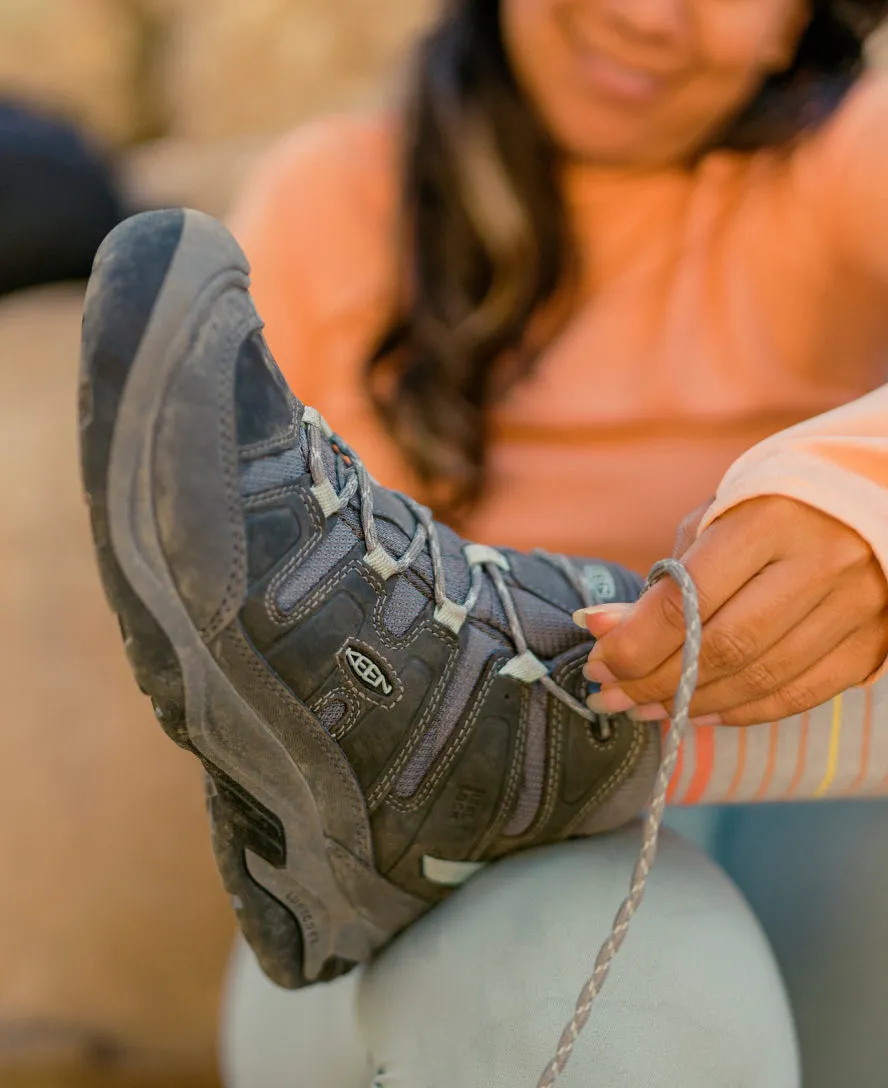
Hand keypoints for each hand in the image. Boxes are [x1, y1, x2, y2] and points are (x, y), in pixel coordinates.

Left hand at [577, 496, 887, 726]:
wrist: (876, 502)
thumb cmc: (778, 507)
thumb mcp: (719, 518)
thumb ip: (667, 575)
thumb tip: (606, 629)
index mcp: (771, 521)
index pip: (689, 599)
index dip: (635, 640)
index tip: (599, 658)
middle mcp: (819, 565)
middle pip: (722, 648)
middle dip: (653, 680)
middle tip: (609, 693)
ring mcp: (855, 609)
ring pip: (758, 679)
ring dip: (689, 703)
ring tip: (643, 708)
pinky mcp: (871, 644)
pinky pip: (797, 694)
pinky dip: (741, 712)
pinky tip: (699, 712)